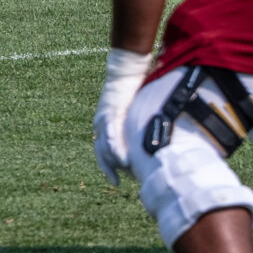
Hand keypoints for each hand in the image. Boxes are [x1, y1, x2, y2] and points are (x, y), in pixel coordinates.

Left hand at [94, 49, 149, 184]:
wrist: (126, 70)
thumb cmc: (133, 88)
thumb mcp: (135, 109)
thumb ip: (139, 122)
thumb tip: (151, 134)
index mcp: (105, 124)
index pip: (104, 150)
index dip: (109, 165)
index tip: (118, 178)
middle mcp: (100, 124)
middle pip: (101, 152)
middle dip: (108, 168)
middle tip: (117, 182)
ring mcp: (104, 119)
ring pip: (104, 147)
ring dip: (113, 163)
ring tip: (123, 174)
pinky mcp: (110, 114)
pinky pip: (112, 136)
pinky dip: (117, 150)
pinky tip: (123, 160)